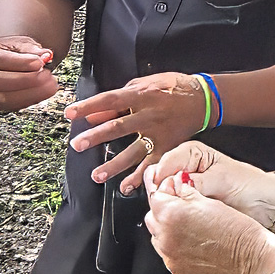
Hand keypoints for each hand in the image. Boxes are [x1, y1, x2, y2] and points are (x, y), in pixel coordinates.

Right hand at [0, 35, 56, 111]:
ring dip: (31, 92)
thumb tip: (46, 55)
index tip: (39, 63)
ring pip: (6, 97)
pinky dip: (32, 99)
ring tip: (51, 83)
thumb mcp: (22, 43)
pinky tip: (45, 91)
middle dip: (26, 80)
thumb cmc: (14, 49)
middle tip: (47, 75)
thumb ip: (33, 49)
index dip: (20, 63)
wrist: (11, 58)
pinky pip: (14, 105)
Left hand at [64, 72, 205, 192]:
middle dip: (96, 137)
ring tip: (96, 175)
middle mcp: (149, 115)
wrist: (204, 99)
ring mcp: (159, 133)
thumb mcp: (145, 85)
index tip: (70, 113)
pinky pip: (152, 165)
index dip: (89, 106)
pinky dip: (139, 178)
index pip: (110, 99)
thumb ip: (119, 100)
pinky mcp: (168, 147)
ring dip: (114, 165)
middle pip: (118, 127)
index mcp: (141, 95)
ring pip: (133, 151)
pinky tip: (125, 187)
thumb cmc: (172, 88)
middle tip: (77, 145)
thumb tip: (95, 114)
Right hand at [144, 141, 273, 219]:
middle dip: (160, 191)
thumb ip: (196, 182)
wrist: (264, 205)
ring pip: (163, 195)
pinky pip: (171, 208)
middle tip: (168, 202)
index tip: (163, 191)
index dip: (161, 178)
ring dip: (165, 204)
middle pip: (160, 178)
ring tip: (174, 210)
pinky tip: (177, 217)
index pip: (165, 162)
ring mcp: (183, 187)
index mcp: (190, 152)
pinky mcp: (186, 204)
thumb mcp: (221, 180)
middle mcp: (183, 168)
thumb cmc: (248, 186)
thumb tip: (174, 186)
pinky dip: (172, 213)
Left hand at [145, 175, 274, 273]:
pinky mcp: (177, 271)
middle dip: (166, 210)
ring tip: (192, 226)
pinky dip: (176, 246)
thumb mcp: (209, 200)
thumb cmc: (237, 230)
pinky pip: (169, 254)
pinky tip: (195, 242)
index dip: (168, 190)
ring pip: (158, 236)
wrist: (252, 260)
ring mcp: (170, 256)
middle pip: (153, 216)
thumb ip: (185, 190)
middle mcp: (166, 237)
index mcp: (171, 215)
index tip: (177, 189)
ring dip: (169, 229)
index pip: (156, 196)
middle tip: (186, 207)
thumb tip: (176, 183)